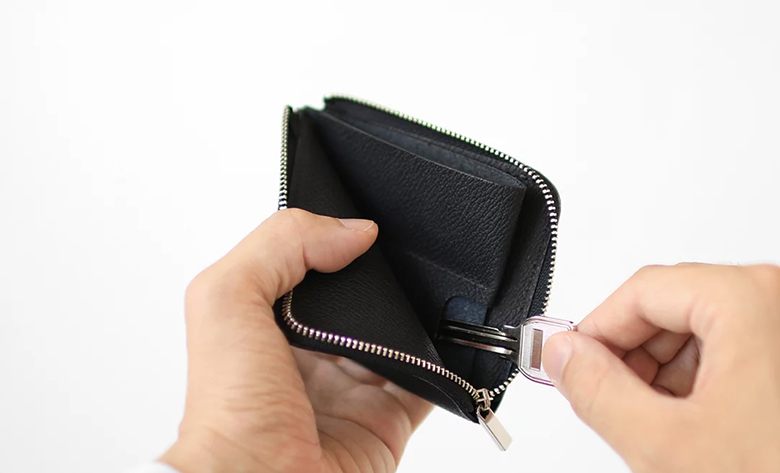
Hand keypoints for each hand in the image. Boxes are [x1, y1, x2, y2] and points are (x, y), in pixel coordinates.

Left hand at [160, 209, 431, 472]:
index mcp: (268, 322)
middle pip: (360, 300)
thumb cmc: (227, 413)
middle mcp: (309, 354)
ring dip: (419, 317)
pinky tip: (449, 339)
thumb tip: (352, 230)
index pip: (309, 264)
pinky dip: (446, 363)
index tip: (364, 223)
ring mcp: (351, 388)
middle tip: (401, 258)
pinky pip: (430, 383)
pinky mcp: (387, 421)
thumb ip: (281, 245)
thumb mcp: (226, 299)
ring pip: (400, 337)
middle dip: (383, 278)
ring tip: (429, 294)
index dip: (334, 241)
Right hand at [543, 264, 779, 471]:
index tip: (572, 364)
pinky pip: (739, 352)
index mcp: (750, 301)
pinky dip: (706, 386)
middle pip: (675, 307)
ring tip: (662, 429)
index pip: (642, 291)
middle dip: (633, 358)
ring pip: (706, 333)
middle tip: (611, 402)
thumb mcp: (667, 445)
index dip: (596, 331)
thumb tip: (563, 356)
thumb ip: (597, 390)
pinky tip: (701, 430)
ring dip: (667, 377)